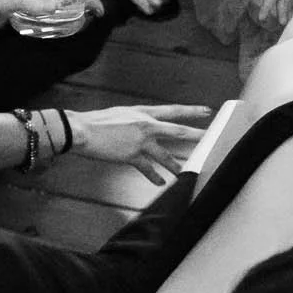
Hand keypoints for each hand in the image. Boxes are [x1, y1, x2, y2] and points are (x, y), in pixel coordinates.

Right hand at [66, 103, 212, 186]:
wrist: (82, 129)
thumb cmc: (97, 121)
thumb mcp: (121, 113)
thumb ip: (135, 120)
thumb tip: (143, 128)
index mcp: (143, 112)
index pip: (172, 110)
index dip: (190, 111)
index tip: (206, 111)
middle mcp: (146, 125)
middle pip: (176, 131)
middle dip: (195, 135)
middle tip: (210, 138)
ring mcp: (140, 141)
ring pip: (164, 155)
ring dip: (175, 164)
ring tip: (185, 171)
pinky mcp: (131, 155)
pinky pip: (147, 168)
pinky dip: (154, 176)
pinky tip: (160, 182)